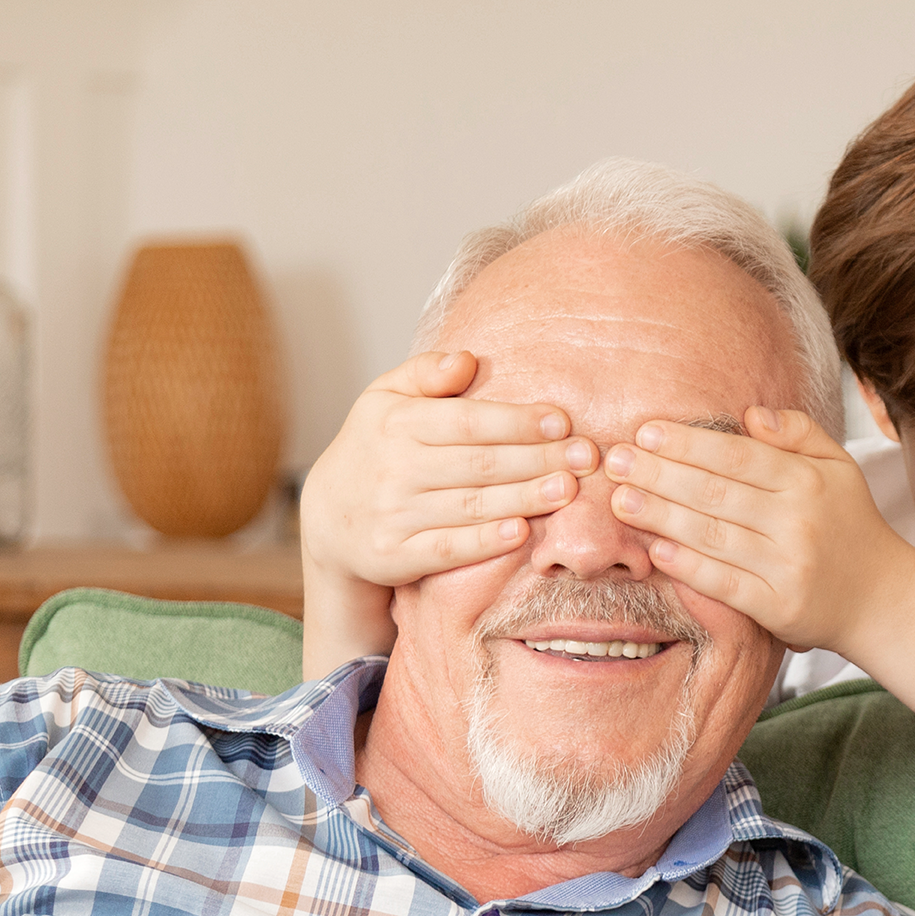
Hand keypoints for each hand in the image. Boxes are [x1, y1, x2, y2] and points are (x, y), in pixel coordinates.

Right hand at [302, 350, 598, 584]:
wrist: (328, 518)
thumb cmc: (376, 447)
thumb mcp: (385, 398)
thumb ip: (425, 372)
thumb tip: (467, 359)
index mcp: (394, 422)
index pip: (467, 421)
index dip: (517, 421)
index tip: (562, 421)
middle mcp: (392, 467)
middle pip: (479, 464)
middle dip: (538, 459)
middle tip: (586, 457)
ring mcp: (392, 514)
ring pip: (471, 505)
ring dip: (524, 498)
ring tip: (569, 489)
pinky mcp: (393, 555)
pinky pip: (446, 548)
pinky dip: (484, 541)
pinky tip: (521, 532)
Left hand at [604, 406, 914, 655]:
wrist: (881, 598)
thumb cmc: (849, 525)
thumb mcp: (837, 467)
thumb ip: (798, 433)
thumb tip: (750, 413)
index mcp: (808, 481)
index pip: (738, 455)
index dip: (689, 443)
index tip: (647, 433)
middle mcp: (798, 521)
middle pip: (716, 492)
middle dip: (660, 475)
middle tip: (616, 462)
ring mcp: (788, 566)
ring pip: (712, 536)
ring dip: (660, 516)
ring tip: (621, 501)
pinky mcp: (778, 607)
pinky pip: (723, 583)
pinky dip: (686, 565)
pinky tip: (655, 548)